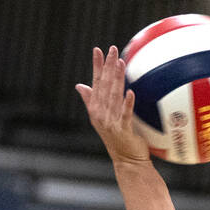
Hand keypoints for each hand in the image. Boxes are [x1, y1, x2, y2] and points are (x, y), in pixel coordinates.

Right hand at [75, 46, 150, 165]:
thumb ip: (91, 100)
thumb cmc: (118, 138)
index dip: (97, 66)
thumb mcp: (102, 118)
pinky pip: (125, 114)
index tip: (98, 50)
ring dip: (117, 79)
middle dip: (108, 67)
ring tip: (120, 63)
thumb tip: (79, 86)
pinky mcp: (122, 130)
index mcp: (95, 108)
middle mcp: (100, 114)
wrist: (127, 161)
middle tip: (113, 49)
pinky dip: (128, 103)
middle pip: (104, 86)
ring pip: (113, 96)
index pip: (95, 82)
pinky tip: (130, 92)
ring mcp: (110, 122)